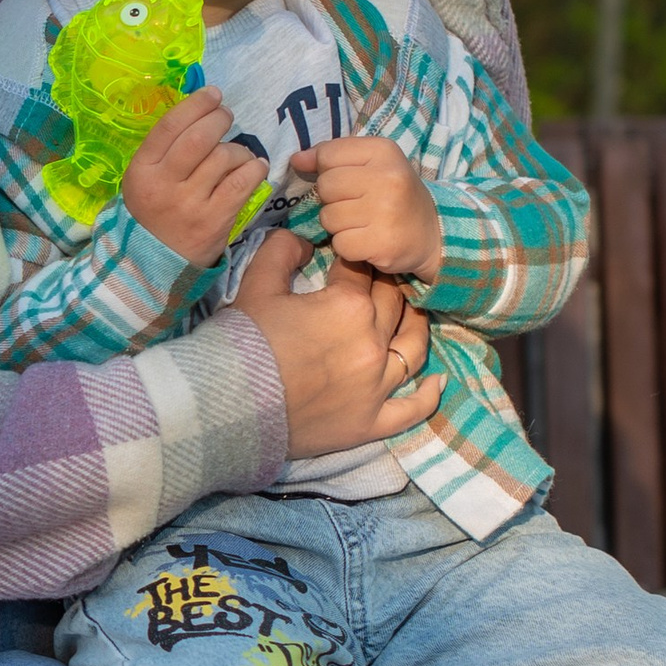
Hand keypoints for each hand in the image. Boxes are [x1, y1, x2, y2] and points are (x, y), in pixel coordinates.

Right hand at [120, 88, 267, 267]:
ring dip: (239, 149)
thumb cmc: (153, 213)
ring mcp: (190, 204)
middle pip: (199, 138)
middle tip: (226, 117)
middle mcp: (164, 185)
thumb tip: (203, 112)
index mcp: (142, 170)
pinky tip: (254, 168)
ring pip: (224, 157)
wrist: (153, 264)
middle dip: (219, 119)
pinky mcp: (215, 222)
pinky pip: (243, 183)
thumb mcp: (145, 179)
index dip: (196, 104)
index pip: (170, 126)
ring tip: (239, 156)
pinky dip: (254, 169)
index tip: (213, 94)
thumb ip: (166, 149)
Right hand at [233, 230, 442, 457]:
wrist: (227, 405)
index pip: (361, 272)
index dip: (354, 261)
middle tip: (377, 282)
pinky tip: (438, 381)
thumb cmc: (242, 343)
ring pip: (413, 349)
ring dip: (416, 327)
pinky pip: (413, 408)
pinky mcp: (372, 422)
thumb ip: (283, 251)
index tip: (348, 261)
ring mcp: (377, 386)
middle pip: (393, 305)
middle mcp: (373, 343)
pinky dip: (428, 395)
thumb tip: (305, 243)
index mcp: (350, 306)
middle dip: (386, 287)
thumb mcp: (256, 284)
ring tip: (413, 317)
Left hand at [289, 134, 443, 283]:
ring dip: (339, 225)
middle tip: (357, 205)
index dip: (328, 171)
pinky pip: (340, 244)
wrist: (433, 233)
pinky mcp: (382, 244)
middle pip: (325, 186)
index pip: (327, 155)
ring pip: (328, 217)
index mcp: (383, 150)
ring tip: (363, 223)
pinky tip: (367, 241)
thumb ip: (332, 156)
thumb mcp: (371, 163)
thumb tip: (296, 160)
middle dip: (333, 200)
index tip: (348, 181)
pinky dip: (348, 246)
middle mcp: (387, 178)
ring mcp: (386, 212)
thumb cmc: (394, 194)